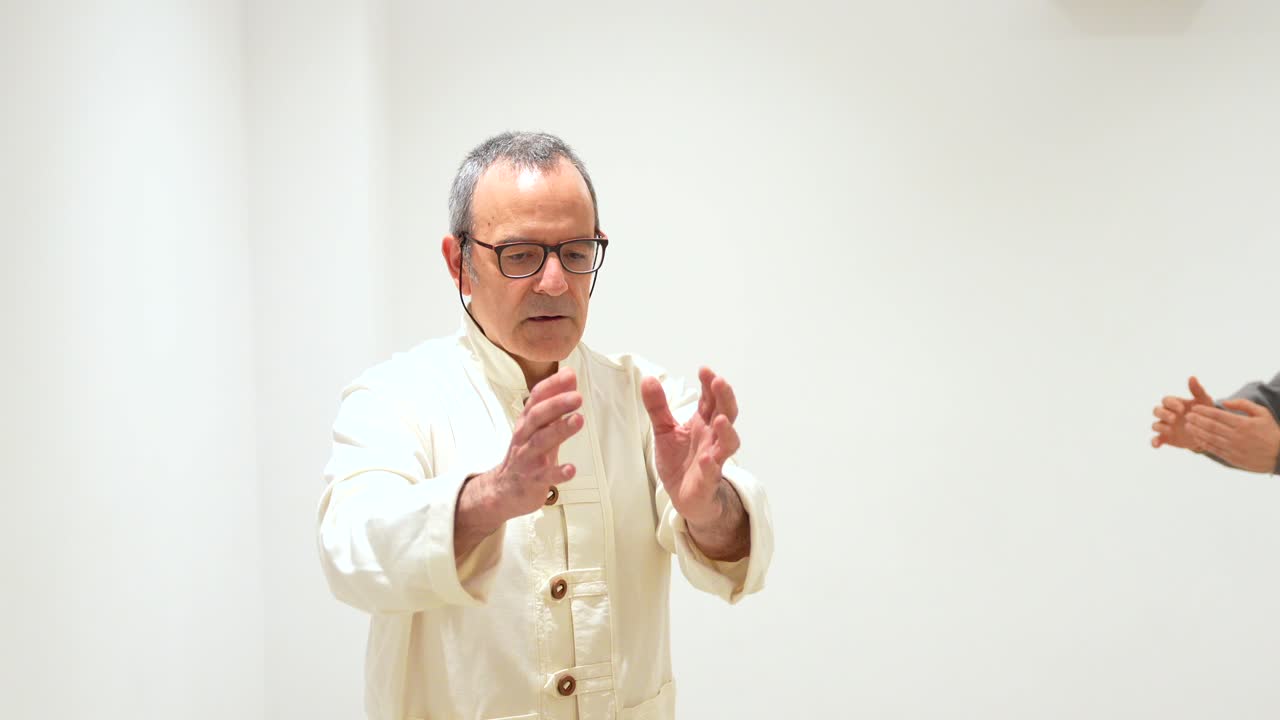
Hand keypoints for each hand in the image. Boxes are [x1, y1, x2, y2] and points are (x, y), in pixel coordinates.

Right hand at [455, 368, 581, 556]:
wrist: (503, 490)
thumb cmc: (526, 453)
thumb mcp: (539, 426)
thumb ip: (555, 403)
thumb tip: (570, 376)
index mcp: (527, 422)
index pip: (536, 398)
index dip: (552, 386)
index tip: (569, 375)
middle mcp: (525, 436)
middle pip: (537, 416)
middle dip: (557, 404)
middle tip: (577, 397)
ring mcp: (528, 458)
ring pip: (541, 442)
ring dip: (560, 430)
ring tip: (578, 420)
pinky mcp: (533, 479)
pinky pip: (546, 476)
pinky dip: (558, 472)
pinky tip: (571, 469)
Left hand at [641, 367, 740, 526]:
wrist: (685, 497)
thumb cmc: (680, 461)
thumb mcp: (664, 430)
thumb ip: (657, 406)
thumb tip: (648, 379)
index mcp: (703, 423)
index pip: (710, 399)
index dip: (709, 385)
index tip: (704, 369)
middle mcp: (712, 438)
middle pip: (726, 414)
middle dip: (724, 398)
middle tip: (719, 382)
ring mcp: (714, 459)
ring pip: (728, 444)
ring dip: (726, 431)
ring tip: (719, 419)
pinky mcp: (708, 481)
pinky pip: (712, 473)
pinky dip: (711, 466)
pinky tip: (707, 459)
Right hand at [1151, 376, 1214, 450]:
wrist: (1208, 432)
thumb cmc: (1205, 413)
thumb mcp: (1204, 401)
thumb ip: (1197, 390)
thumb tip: (1192, 377)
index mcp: (1174, 404)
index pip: (1166, 400)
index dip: (1172, 404)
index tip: (1182, 409)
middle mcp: (1167, 414)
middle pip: (1156, 411)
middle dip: (1163, 414)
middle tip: (1174, 419)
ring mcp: (1165, 426)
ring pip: (1155, 425)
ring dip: (1160, 427)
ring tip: (1170, 430)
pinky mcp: (1165, 438)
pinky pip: (1155, 440)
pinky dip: (1154, 442)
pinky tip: (1157, 445)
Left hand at [1186, 399, 1279, 473]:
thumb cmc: (1270, 431)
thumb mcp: (1262, 413)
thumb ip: (1243, 404)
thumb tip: (1224, 402)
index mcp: (1243, 424)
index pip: (1218, 415)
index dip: (1204, 411)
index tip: (1194, 408)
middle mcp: (1237, 436)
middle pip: (1211, 426)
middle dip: (1196, 420)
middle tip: (1187, 415)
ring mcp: (1233, 448)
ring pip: (1210, 438)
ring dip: (1196, 431)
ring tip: (1187, 425)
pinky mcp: (1232, 458)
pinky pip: (1214, 449)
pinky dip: (1203, 443)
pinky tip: (1196, 438)